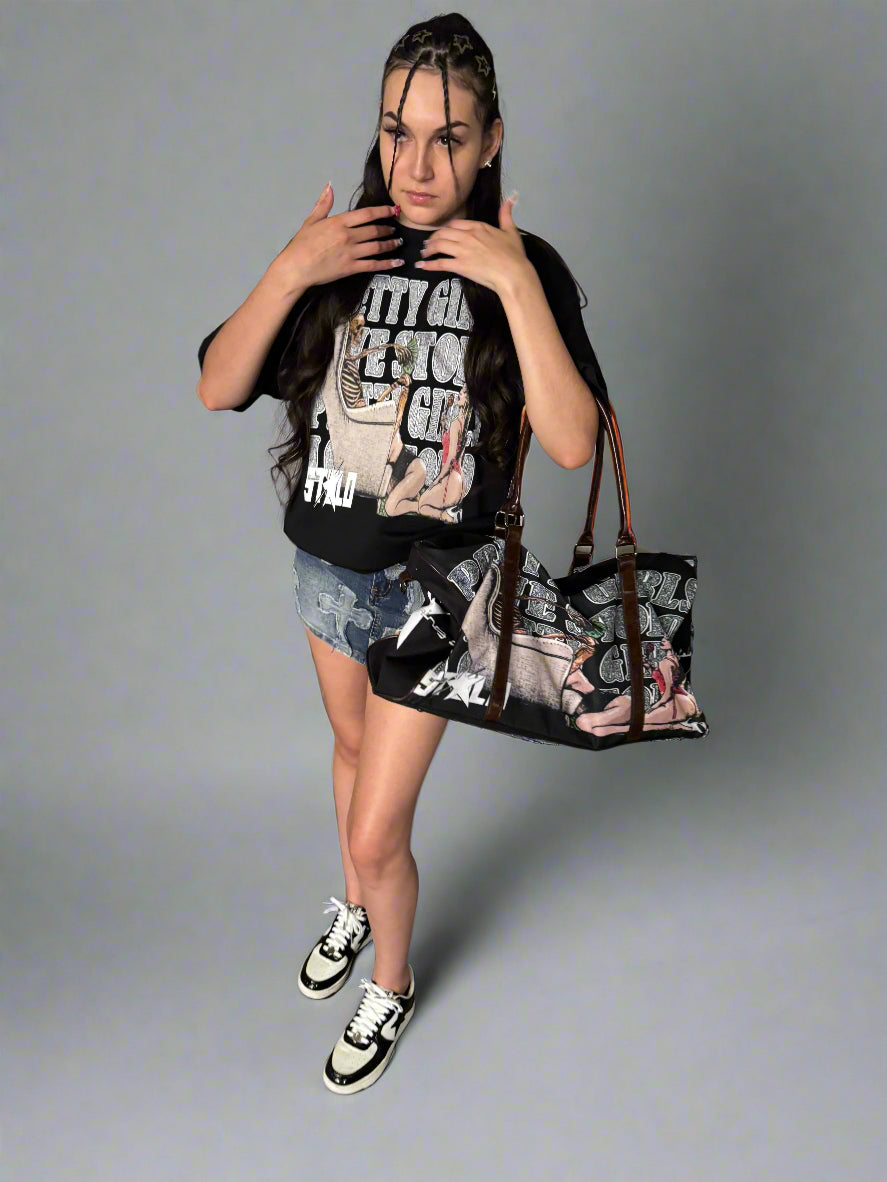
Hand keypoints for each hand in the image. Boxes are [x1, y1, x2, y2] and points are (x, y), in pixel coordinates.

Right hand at [269, 183, 402, 289]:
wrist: (296, 267)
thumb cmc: (301, 245)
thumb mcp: (311, 220)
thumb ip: (324, 203)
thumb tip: (329, 186)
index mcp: (339, 222)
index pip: (367, 214)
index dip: (383, 211)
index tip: (393, 210)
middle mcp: (347, 236)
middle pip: (374, 230)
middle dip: (387, 229)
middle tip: (395, 229)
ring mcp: (350, 252)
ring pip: (377, 247)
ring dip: (390, 244)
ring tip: (397, 242)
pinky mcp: (350, 268)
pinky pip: (373, 265)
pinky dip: (387, 264)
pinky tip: (397, 262)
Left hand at [414, 195, 529, 295]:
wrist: (513, 273)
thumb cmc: (514, 254)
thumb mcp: (511, 231)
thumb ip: (506, 215)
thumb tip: (511, 198)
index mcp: (478, 227)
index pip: (455, 224)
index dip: (446, 229)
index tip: (442, 233)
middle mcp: (467, 236)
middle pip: (443, 233)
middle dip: (434, 238)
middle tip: (428, 243)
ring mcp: (462, 250)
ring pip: (439, 245)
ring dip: (429, 249)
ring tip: (424, 253)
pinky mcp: (459, 265)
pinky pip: (440, 263)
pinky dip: (429, 264)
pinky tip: (421, 265)